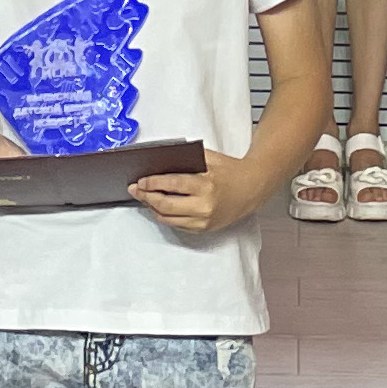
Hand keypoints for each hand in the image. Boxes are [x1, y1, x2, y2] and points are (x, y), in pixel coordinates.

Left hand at [132, 145, 258, 233]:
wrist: (251, 189)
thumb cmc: (230, 171)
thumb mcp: (210, 158)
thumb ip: (187, 160)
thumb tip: (160, 162)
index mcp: (206, 185)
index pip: (172, 185)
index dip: (152, 184)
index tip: (140, 181)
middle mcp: (204, 206)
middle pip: (166, 205)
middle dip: (146, 197)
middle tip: (135, 190)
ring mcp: (204, 221)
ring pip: (168, 219)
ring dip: (153, 208)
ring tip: (144, 198)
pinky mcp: (204, 229)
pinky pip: (177, 225)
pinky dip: (165, 216)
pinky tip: (158, 207)